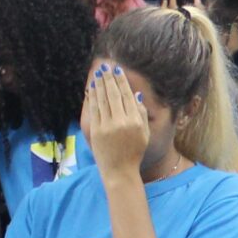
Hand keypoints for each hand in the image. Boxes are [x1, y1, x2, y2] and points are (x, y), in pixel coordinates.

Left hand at [83, 62, 151, 178]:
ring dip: (99, 85)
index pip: (127, 96)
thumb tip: (136, 94)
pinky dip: (92, 97)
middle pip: (113, 94)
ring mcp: (107, 126)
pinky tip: (92, 89)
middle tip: (105, 67)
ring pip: (102, 100)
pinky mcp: (96, 131)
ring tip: (97, 74)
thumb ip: (141, 113)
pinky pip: (94, 110)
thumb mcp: (145, 133)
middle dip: (108, 79)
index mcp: (135, 121)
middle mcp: (121, 122)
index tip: (117, 70)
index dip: (121, 81)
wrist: (120, 171)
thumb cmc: (134, 152)